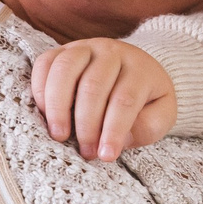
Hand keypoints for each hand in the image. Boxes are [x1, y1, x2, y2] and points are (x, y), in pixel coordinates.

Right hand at [29, 39, 176, 161]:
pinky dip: (40, 89)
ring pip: (65, 69)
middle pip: (92, 86)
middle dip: (86, 124)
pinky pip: (45, 63)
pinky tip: (45, 114)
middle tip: (86, 152)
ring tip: (60, 135)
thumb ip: (148, 127)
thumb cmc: (145, 99)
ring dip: (58, 106)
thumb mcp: (161, 115)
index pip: (124, 100)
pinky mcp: (62, 50)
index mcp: (139, 68)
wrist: (134, 68)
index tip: (106, 156)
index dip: (113, 130)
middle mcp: (111, 52)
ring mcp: (84, 47)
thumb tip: (121, 139)